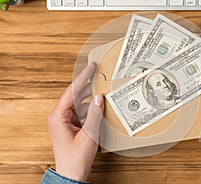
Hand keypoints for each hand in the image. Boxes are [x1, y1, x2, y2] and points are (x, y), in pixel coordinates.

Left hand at [47, 63, 103, 181]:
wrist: (72, 173)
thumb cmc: (75, 158)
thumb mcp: (89, 135)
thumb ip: (94, 114)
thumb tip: (99, 97)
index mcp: (58, 116)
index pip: (72, 91)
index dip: (83, 78)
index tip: (91, 67)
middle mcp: (59, 116)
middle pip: (75, 95)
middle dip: (89, 87)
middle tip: (101, 78)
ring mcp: (65, 121)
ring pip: (79, 103)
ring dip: (91, 100)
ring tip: (103, 92)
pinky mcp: (71, 125)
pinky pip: (81, 112)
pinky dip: (91, 109)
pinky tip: (100, 108)